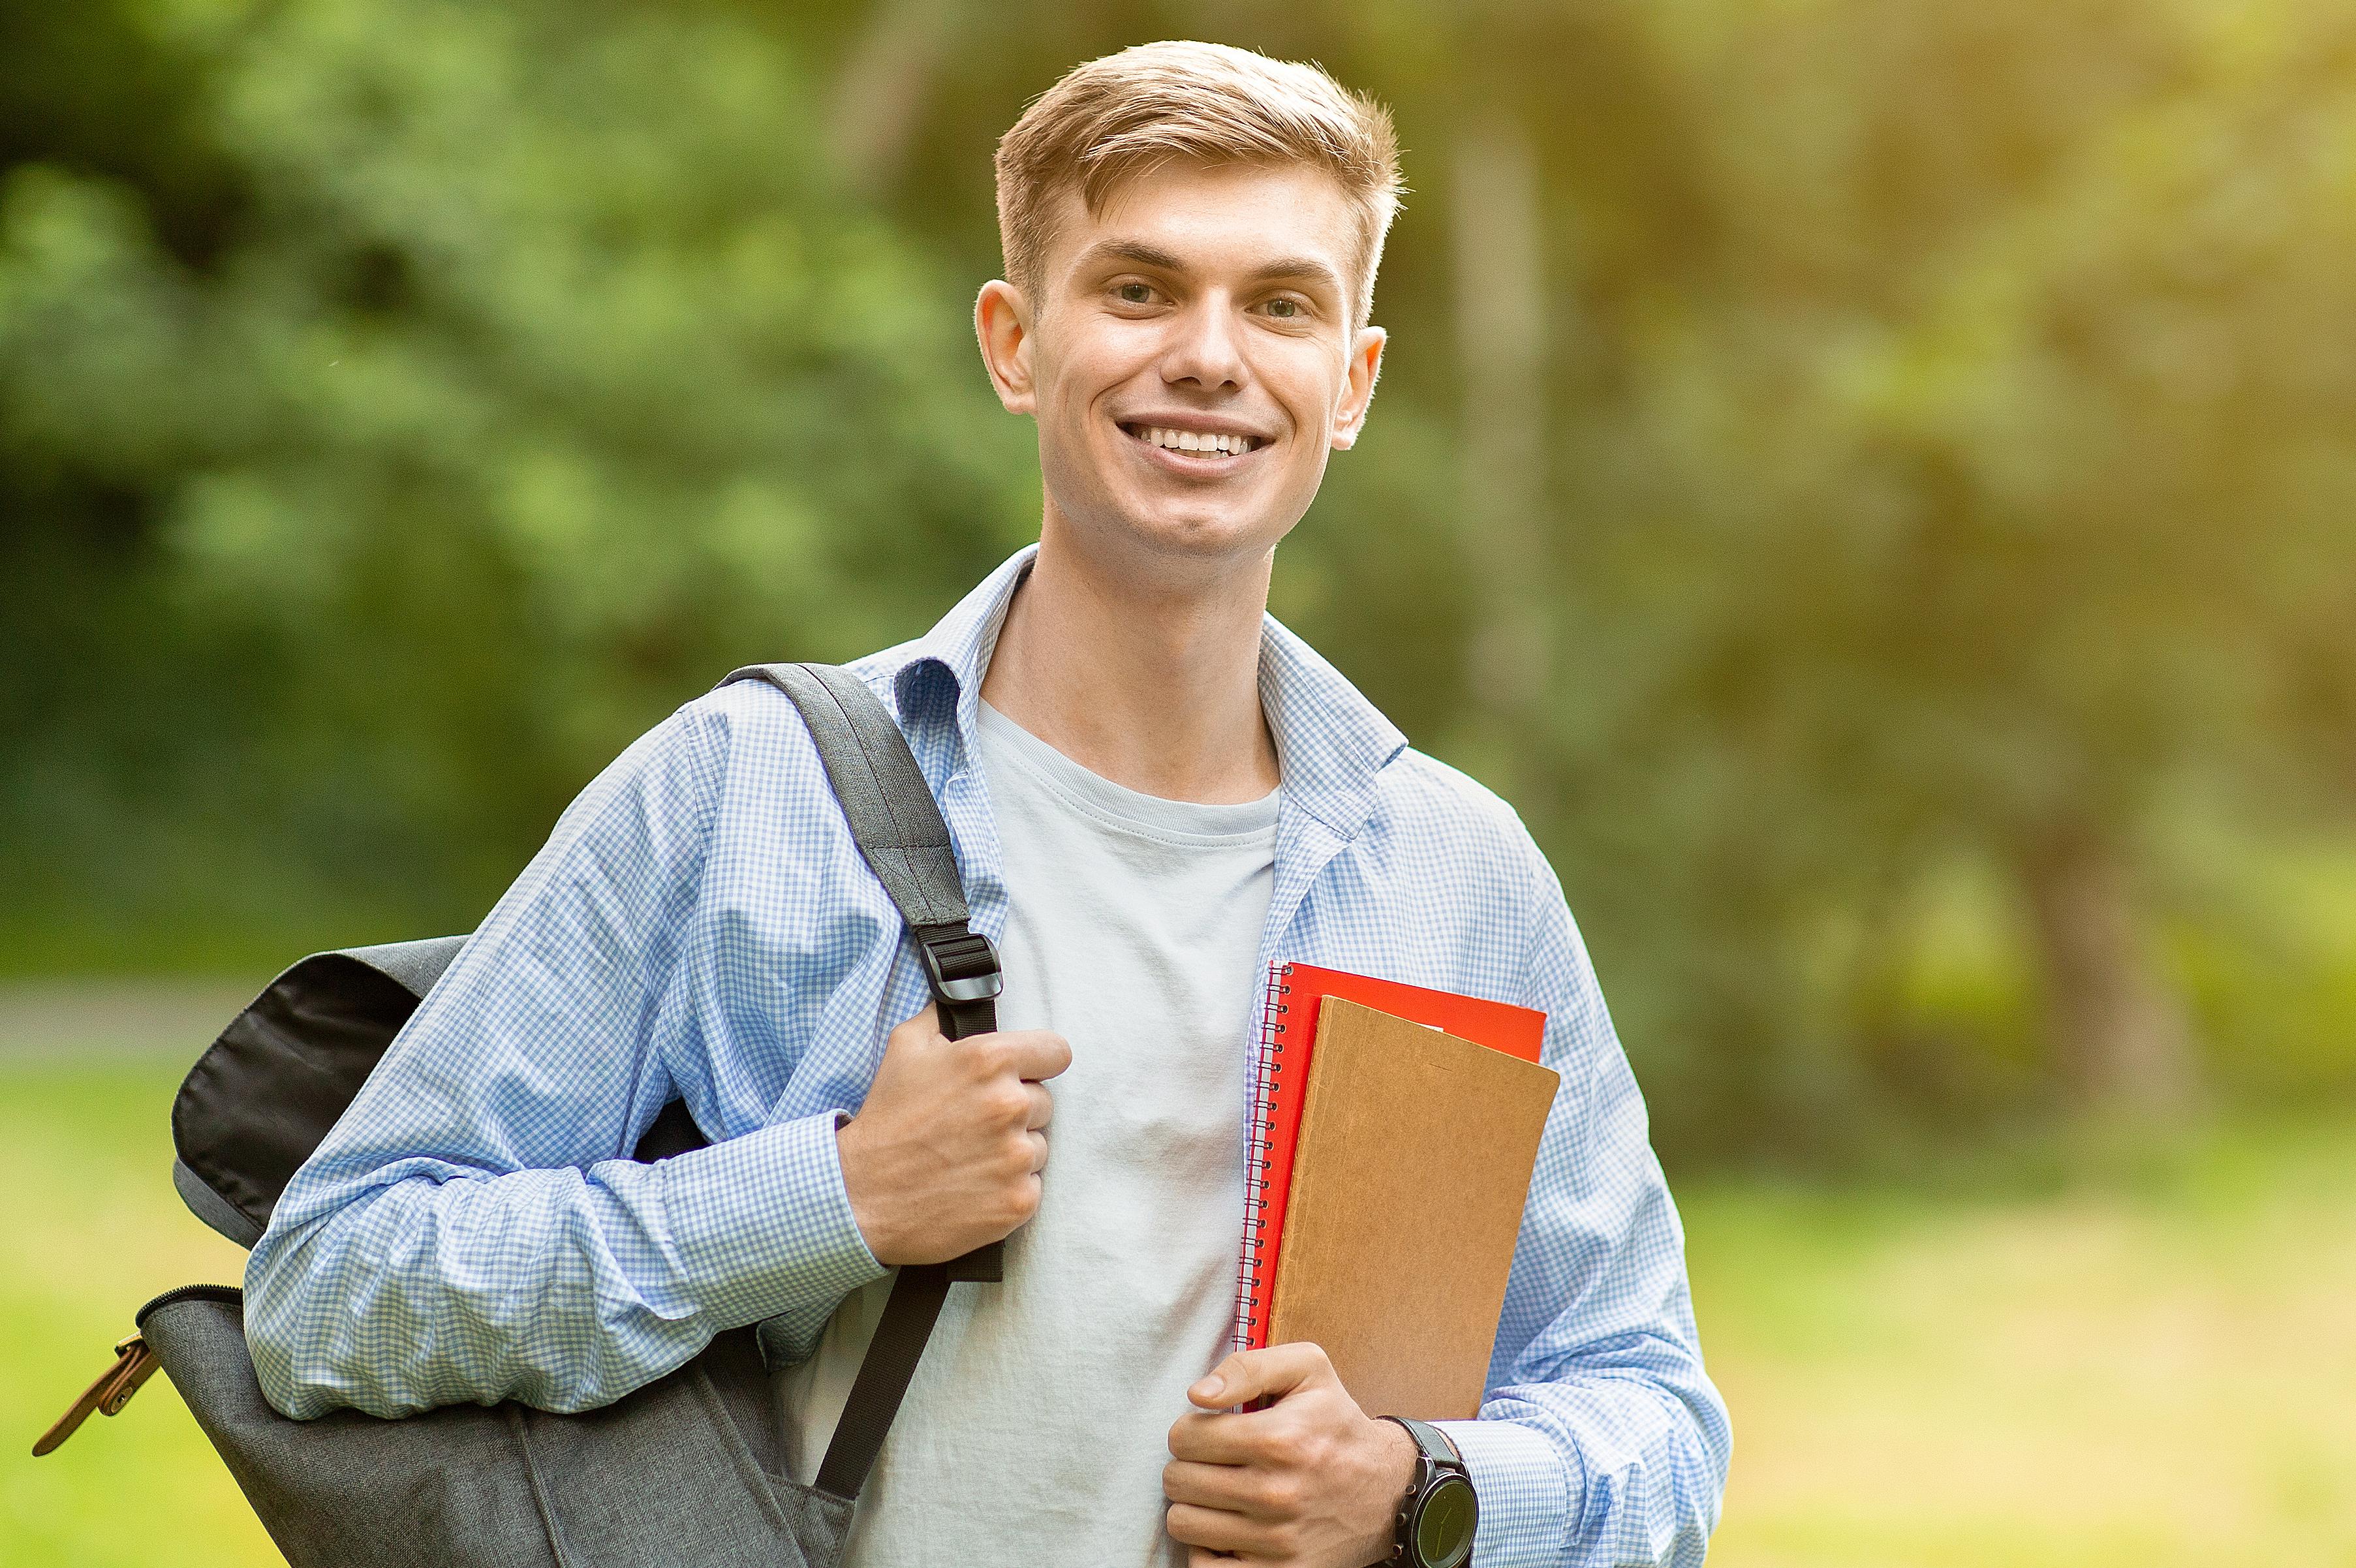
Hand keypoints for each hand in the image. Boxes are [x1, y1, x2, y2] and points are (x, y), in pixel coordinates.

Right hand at [835, 1003, 1070, 1264]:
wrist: (863, 1196)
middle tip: (975, 1124)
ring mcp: (1016, 1157)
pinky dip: (1010, 1188)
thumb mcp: (905, 1047)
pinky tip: (975, 1186)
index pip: (1057, 1052)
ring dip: (1013, 1151)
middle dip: (1016, 1111)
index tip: (1025, 1075)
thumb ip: (943, 1017)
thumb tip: (963, 997)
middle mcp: (1009, 1105)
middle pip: (1044, 1102)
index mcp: (988, 1061)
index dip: (1040, 1062)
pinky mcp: (1018, 1201)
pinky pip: (1033, 1186)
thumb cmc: (886, 1120)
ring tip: (970, 1157)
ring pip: (1038, 1146)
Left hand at [1164, 1342, 1418, 1566]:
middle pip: (1177, 1481)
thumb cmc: (1337, 1425)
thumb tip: (1199, 1394)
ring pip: (1182, 1523)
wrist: (1386, 1490)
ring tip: (1222, 1492)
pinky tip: (1227, 1528)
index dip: (1191, 1429)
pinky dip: (1207, 1549)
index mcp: (1278, 1439)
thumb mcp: (1307, 1370)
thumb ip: (1247, 1367)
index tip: (1211, 1432)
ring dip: (1195, 1505)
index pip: (1184, 1437)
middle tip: (1216, 1462)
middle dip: (1189, 1465)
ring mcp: (1275, 1540)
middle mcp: (1275, 1493)